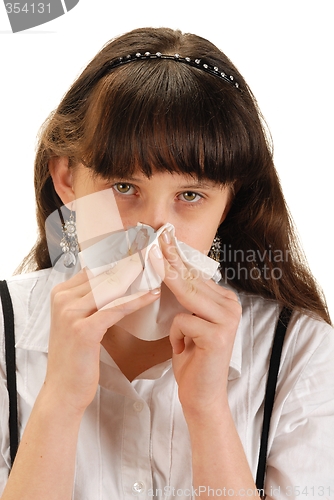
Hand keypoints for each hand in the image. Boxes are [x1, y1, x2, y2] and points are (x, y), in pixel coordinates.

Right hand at [45, 265, 160, 414]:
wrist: (63, 390)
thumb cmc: (76, 357)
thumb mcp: (79, 322)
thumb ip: (91, 301)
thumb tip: (117, 282)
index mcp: (60, 294)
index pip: (94, 268)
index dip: (118, 260)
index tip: (140, 253)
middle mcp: (62, 299)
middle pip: (103, 274)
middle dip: (130, 265)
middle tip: (153, 257)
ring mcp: (70, 313)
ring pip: (111, 288)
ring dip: (136, 279)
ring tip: (157, 271)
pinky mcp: (84, 330)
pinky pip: (116, 308)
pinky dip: (137, 300)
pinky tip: (152, 295)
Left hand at [153, 232, 240, 418]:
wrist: (202, 396)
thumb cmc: (192, 359)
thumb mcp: (189, 324)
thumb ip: (186, 300)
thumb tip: (168, 269)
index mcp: (226, 301)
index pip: (195, 274)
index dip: (177, 257)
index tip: (164, 239)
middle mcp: (231, 305)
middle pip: (191, 279)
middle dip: (170, 259)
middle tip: (157, 238)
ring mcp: (227, 319)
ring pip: (187, 294)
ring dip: (167, 288)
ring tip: (155, 267)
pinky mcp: (218, 335)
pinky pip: (182, 321)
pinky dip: (175, 335)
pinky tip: (182, 350)